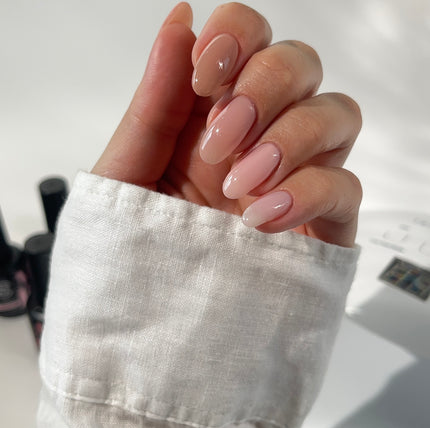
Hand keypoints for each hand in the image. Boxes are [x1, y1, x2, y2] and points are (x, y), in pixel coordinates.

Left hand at [92, 2, 361, 247]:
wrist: (158, 314)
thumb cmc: (139, 241)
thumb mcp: (131, 169)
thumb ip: (155, 100)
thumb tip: (179, 22)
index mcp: (214, 111)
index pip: (249, 37)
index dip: (237, 36)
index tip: (206, 74)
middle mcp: (261, 133)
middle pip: (300, 64)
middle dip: (264, 88)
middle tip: (222, 138)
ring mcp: (297, 175)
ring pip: (337, 114)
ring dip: (290, 139)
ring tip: (241, 182)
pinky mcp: (322, 222)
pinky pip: (347, 186)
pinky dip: (309, 193)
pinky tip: (261, 218)